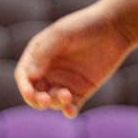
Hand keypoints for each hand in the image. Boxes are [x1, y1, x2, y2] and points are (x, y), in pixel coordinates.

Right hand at [15, 3, 137, 117]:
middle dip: (37, 100)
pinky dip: (69, 111)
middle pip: (35, 93)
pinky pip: (71, 106)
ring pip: (52, 101)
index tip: (30, 94)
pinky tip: (71, 111)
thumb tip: (29, 76)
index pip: (24, 76)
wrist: (113, 28)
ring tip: (66, 96)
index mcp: (38, 56)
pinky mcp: (81, 91)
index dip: (24, 87)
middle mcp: (48, 71)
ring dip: (55, 103)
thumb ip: (43, 54)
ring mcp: (64, 82)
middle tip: (45, 100)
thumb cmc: (83, 26)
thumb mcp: (61, 35)